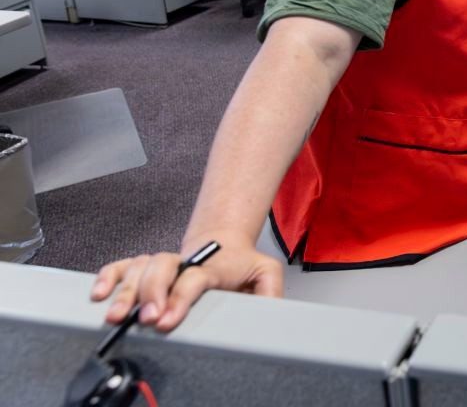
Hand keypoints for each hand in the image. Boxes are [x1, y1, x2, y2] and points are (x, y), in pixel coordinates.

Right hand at [91, 236, 283, 331]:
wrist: (225, 245)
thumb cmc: (242, 263)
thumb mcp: (266, 273)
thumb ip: (269, 292)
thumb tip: (268, 312)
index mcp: (211, 266)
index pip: (192, 278)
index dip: (178, 298)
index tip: (166, 320)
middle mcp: (183, 261)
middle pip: (160, 269)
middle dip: (149, 294)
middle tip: (144, 319)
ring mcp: (164, 262)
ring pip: (139, 267)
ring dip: (125, 290)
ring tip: (115, 314)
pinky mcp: (147, 266)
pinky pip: (122, 266)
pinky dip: (108, 276)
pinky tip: (99, 293)